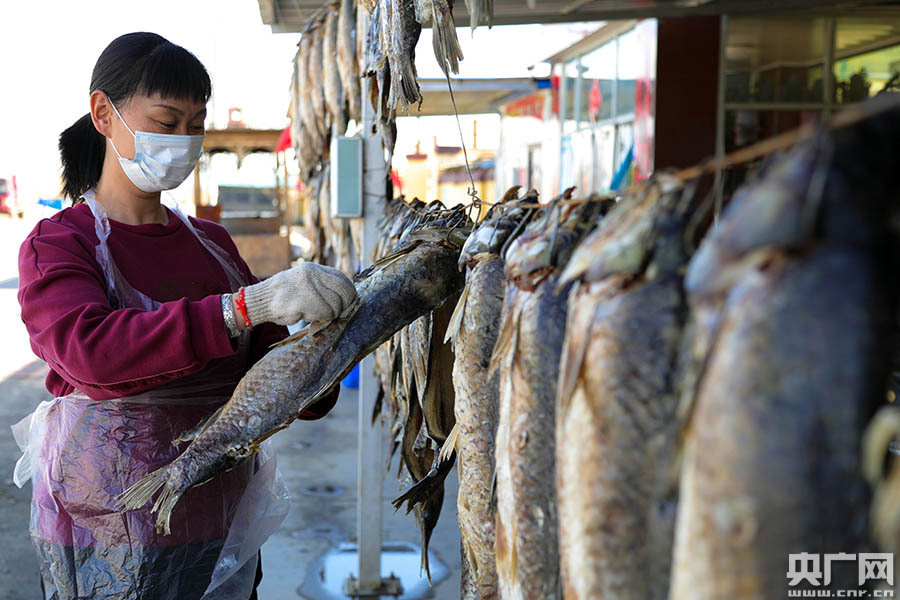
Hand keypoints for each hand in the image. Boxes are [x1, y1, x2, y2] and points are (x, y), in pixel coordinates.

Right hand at [238, 263, 357, 326]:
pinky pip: (324, 313)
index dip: (349, 293)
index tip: (348, 304)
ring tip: (312, 314)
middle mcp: (313, 274)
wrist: (259, 301)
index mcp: (314, 269)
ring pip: (335, 305)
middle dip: (344, 306)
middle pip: (343, 292)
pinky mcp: (304, 300)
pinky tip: (305, 316)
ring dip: (328, 315)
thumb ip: (322, 286)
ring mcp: (308, 286)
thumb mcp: (305, 283)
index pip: (342, 279)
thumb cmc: (285, 297)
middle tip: (338, 315)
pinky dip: (318, 319)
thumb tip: (347, 298)